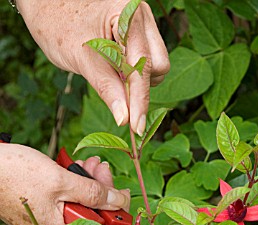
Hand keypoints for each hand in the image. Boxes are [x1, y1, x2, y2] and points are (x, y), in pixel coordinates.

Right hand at [0, 144, 129, 224]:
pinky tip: (78, 168)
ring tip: (92, 164)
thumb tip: (119, 202)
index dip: (117, 219)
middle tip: (104, 171)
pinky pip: (67, 201)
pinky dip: (75, 184)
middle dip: (103, 193)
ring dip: (90, 184)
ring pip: (81, 206)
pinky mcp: (42, 209)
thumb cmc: (14, 174)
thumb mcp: (62, 181)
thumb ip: (94, 193)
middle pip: (92, 218)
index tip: (124, 198)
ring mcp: (47, 221)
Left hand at [17, 0, 169, 134]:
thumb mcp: (81, 57)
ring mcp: (142, 26)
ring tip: (110, 74)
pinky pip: (146, 63)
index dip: (140, 100)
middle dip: (141, 85)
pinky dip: (133, 74)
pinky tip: (114, 70)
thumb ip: (106, 87)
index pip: (143, 65)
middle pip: (159, 65)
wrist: (44, 4)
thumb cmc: (57, 22)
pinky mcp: (138, 36)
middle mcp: (141, 17)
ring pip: (156, 66)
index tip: (136, 127)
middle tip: (115, 93)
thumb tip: (125, 118)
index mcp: (129, 14)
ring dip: (138, 80)